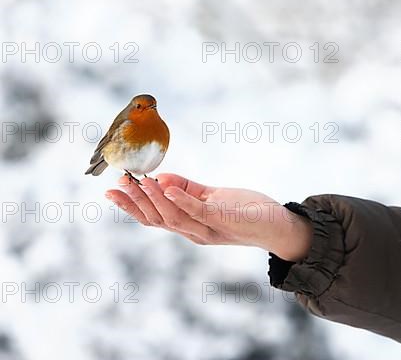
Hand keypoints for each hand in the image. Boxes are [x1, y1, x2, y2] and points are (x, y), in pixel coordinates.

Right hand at [105, 173, 312, 261]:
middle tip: (117, 184)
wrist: (277, 225)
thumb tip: (161, 179)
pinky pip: (198, 211)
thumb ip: (187, 189)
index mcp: (189, 226)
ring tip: (138, 182)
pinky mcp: (224, 219)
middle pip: (157, 219)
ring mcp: (209, 228)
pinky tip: (167, 187)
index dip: (131, 206)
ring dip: (153, 198)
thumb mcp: (212, 197)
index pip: (154, 218)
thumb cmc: (245, 210)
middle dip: (135, 202)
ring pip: (173, 217)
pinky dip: (181, 199)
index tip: (111, 191)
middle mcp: (195, 232)